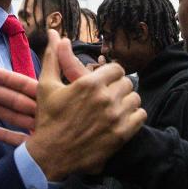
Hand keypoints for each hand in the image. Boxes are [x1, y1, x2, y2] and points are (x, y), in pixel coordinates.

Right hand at [0, 30, 146, 180]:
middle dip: (118, 88)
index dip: (111, 75)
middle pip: (127, 83)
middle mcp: (105, 98)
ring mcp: (115, 117)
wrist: (50, 155)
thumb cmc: (48, 118)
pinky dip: (134, 117)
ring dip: (127, 102)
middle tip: (108, 97)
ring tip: (115, 108)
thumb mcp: (47, 86)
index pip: (116, 68)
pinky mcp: (122, 134)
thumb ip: (54, 57)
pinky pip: (140, 116)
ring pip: (135, 99)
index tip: (104, 83)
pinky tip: (121, 120)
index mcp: (89, 83)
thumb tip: (55, 33)